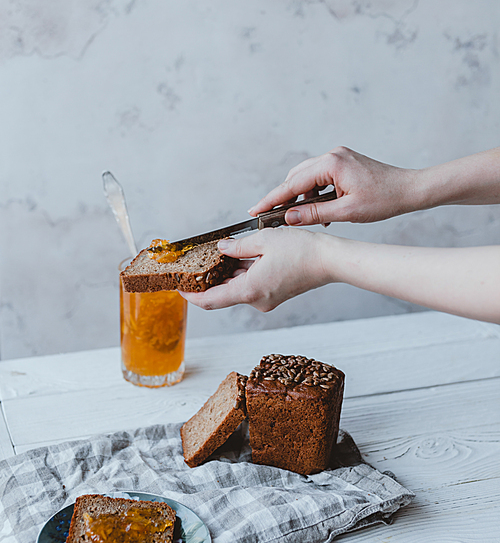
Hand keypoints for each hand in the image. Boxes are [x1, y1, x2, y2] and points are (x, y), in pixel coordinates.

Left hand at [179, 227, 333, 311]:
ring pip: (237, 288)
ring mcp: (266, 299)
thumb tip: (221, 249)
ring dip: (226, 274)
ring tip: (218, 254)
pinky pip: (250, 286)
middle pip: (222, 294)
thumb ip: (237, 247)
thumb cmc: (303, 251)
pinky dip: (241, 274)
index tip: (178, 286)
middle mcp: (256, 300)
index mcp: (249, 290)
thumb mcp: (263, 240)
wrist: (330, 260)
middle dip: (208, 279)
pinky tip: (239, 257)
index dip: (190, 295)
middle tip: (195, 263)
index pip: (209, 301)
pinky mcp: (274, 294)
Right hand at [249, 146, 417, 224]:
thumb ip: (314, 214)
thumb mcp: (346, 212)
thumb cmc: (384, 200)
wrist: (410, 190)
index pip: (293, 184)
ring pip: (306, 178)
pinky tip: (315, 211)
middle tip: (268, 217)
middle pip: (296, 178)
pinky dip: (313, 194)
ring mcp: (338, 157)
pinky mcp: (344, 163)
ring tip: (294, 218)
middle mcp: (332, 155)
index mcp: (331, 164)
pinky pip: (320, 178)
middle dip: (282, 198)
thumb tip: (288, 218)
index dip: (272, 199)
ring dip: (299, 197)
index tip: (255, 210)